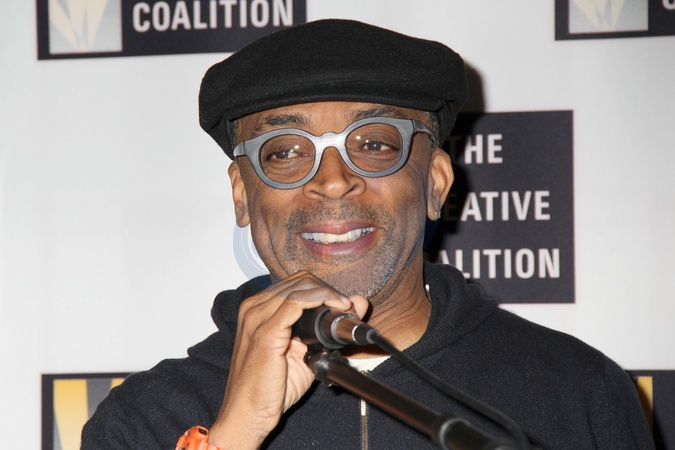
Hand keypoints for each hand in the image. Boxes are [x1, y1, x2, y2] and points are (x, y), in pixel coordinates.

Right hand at [208, 270, 368, 448]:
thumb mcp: (304, 352)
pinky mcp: (265, 332)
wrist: (248, 414)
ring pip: (300, 287)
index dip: (324, 289)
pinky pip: (295, 303)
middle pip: (300, 280)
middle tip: (346, 307)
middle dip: (328, 290)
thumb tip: (356, 304)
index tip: (343, 304)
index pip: (297, 283)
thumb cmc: (271, 387)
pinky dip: (319, 301)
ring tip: (343, 310)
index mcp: (259, 308)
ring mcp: (257, 317)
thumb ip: (326, 328)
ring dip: (327, 295)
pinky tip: (333, 310)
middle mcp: (254, 307)